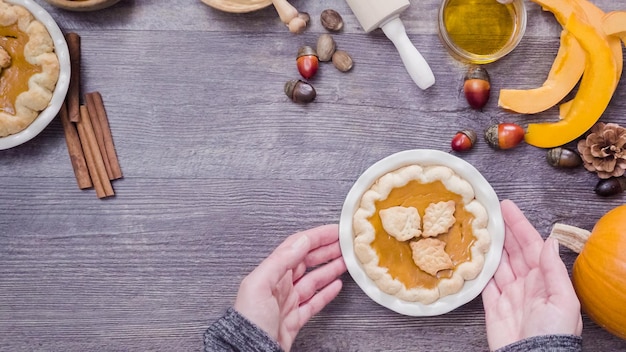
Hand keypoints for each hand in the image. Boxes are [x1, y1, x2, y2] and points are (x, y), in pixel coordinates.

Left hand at [234, 224, 346, 351]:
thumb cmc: (249, 321)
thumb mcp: (260, 284)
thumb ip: (280, 261)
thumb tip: (301, 241)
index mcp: (270, 273)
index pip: (296, 247)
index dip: (316, 237)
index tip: (334, 231)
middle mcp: (279, 285)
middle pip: (306, 261)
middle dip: (326, 250)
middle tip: (344, 244)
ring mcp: (288, 302)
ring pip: (313, 280)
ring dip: (330, 268)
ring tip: (346, 261)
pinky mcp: (294, 320)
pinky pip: (314, 301)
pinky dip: (326, 292)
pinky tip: (336, 285)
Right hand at [482, 200, 582, 349]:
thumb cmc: (553, 333)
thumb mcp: (563, 300)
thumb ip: (554, 270)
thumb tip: (548, 241)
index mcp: (545, 280)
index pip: (530, 245)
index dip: (519, 225)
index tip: (506, 207)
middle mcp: (527, 284)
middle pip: (512, 251)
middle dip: (502, 231)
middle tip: (488, 212)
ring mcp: (509, 294)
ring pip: (497, 263)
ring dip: (489, 246)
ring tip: (477, 228)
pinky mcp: (493, 306)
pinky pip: (484, 283)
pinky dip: (479, 269)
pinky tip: (472, 256)